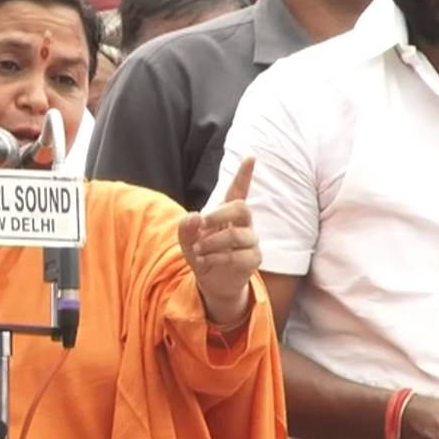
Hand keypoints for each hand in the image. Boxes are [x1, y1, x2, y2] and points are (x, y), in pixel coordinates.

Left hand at [179, 157, 259, 324]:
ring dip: (212, 242)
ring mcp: (251, 241)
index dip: (244, 174)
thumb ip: (185, 228)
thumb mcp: (186, 240)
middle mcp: (243, 224)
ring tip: (197, 249)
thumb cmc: (202, 253)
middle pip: (241, 208)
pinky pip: (237, 256)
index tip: (250, 156)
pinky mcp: (253, 259)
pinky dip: (216, 258)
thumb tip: (194, 217)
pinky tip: (205, 260)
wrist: (211, 282)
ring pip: (237, 235)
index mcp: (228, 213)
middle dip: (219, 214)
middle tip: (201, 223)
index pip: (239, 190)